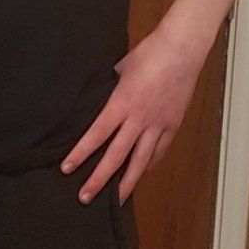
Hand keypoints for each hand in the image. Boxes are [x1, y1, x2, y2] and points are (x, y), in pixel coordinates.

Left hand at [60, 25, 205, 203]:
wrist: (181, 50)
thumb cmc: (149, 54)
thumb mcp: (120, 69)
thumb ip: (110, 88)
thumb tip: (100, 95)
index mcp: (121, 104)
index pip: (96, 135)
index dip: (80, 153)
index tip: (67, 168)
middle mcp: (139, 119)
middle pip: (116, 156)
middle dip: (99, 178)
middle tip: (85, 197)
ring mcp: (158, 124)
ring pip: (141, 160)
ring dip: (127, 181)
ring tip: (117, 199)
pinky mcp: (173, 124)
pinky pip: (159, 150)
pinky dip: (149, 163)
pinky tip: (142, 171)